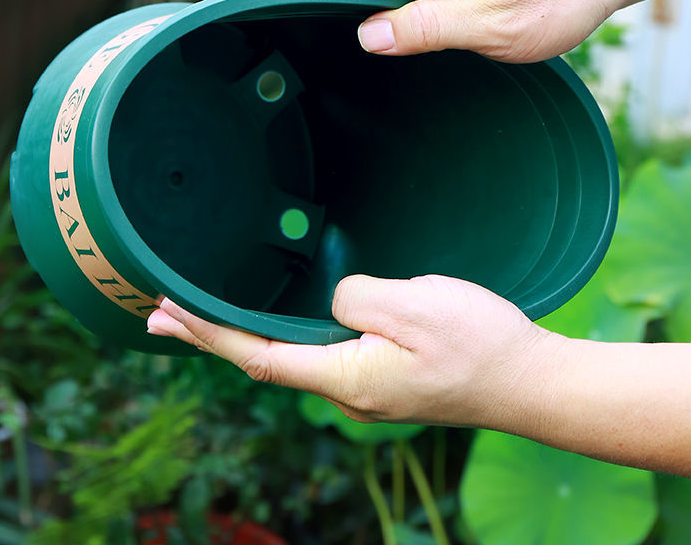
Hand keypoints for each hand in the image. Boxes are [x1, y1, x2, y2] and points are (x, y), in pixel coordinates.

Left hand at [147, 273, 548, 428]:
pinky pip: (317, 354)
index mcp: (346, 377)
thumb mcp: (414, 306)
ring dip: (243, 334)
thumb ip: (356, 299)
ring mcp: (365, 387)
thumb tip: (332, 301)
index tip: (164, 310)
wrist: (531, 382)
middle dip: (208, 335)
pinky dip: (281, 335)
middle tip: (159, 311)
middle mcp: (347, 391)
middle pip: (262, 361)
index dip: (206, 333)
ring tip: (205, 312)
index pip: (256, 356)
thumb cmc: (480, 345)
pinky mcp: (383, 376)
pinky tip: (278, 322)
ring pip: (288, 358)